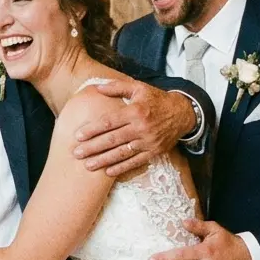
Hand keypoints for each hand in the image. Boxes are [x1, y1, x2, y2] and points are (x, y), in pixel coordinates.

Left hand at [73, 80, 193, 177]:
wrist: (182, 113)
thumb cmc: (156, 99)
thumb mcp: (139, 88)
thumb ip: (118, 87)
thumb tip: (97, 88)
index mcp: (135, 111)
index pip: (110, 122)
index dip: (93, 129)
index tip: (78, 136)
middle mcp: (141, 128)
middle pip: (113, 139)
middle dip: (93, 147)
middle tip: (76, 153)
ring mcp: (148, 142)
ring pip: (122, 153)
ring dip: (104, 160)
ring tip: (88, 166)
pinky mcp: (154, 152)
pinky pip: (136, 162)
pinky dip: (122, 168)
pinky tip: (108, 172)